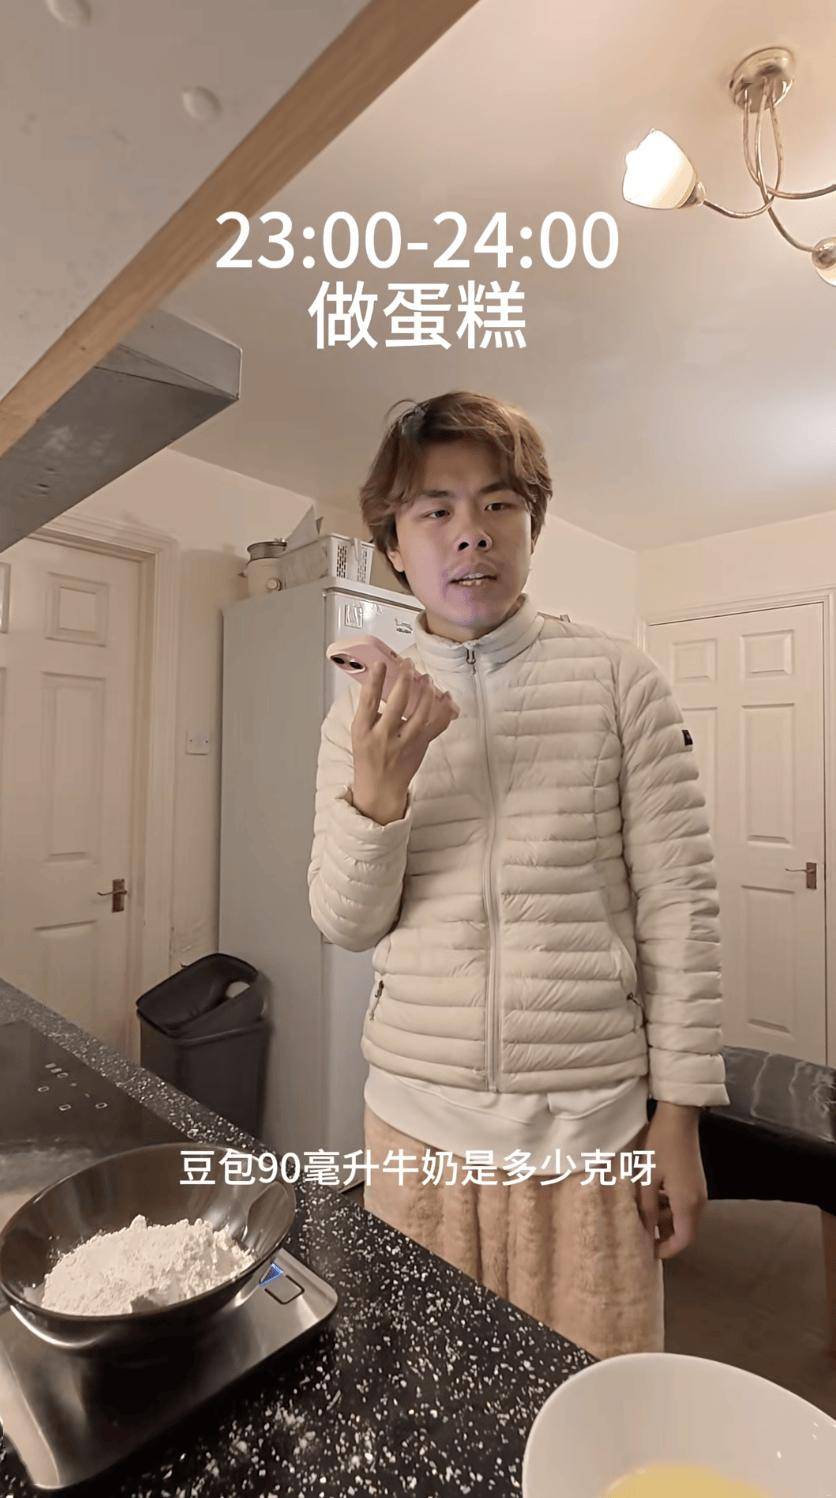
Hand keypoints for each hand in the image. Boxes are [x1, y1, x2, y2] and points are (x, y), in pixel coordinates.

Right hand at [350, 660, 458, 822]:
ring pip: (421, 713)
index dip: (375, 681)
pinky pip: (437, 726)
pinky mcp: (421, 747)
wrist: (379, 789)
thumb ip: (370, 713)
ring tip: (426, 678)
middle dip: (405, 680)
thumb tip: (387, 684)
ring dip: (426, 691)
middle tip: (409, 665)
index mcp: (363, 732)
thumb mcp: (359, 734)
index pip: (368, 702)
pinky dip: (444, 710)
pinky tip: (446, 697)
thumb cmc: (368, 759)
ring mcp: (405, 743)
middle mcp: (384, 738)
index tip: (380, 664)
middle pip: (397, 703)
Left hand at [637, 1103, 706, 1258]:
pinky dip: (669, 1206)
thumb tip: (645, 1233)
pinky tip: (652, 1196)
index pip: (683, 1240)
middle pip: (685, 1230)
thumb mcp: (647, 1178)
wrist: (679, 1117)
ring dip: (665, 1219)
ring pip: (683, 1216)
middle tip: (640, 1232)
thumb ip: (647, 1208)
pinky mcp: (695, 1181)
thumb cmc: (659, 1146)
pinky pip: (684, 1203)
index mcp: (688, 1204)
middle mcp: (699, 1201)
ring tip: (642, 1212)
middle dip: (664, 1234)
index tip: (648, 1252)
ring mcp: (699, 1190)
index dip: (667, 1250)